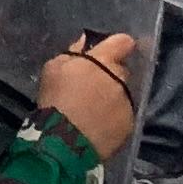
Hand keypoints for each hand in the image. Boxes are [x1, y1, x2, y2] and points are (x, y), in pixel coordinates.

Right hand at [37, 33, 140, 159]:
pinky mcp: (129, 124)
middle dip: (110, 75)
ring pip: (123, 94)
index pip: (123, 42)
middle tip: (93, 87)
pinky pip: (123, 115)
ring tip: (93, 111)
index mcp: (103, 60)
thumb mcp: (53, 69)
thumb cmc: (56, 100)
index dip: (118, 45)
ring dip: (112, 97)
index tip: (111, 52)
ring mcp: (127, 102)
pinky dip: (114, 118)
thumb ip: (72, 52)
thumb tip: (84, 42)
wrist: (64, 141)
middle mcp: (120, 78)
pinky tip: (98, 126)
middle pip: (121, 70)